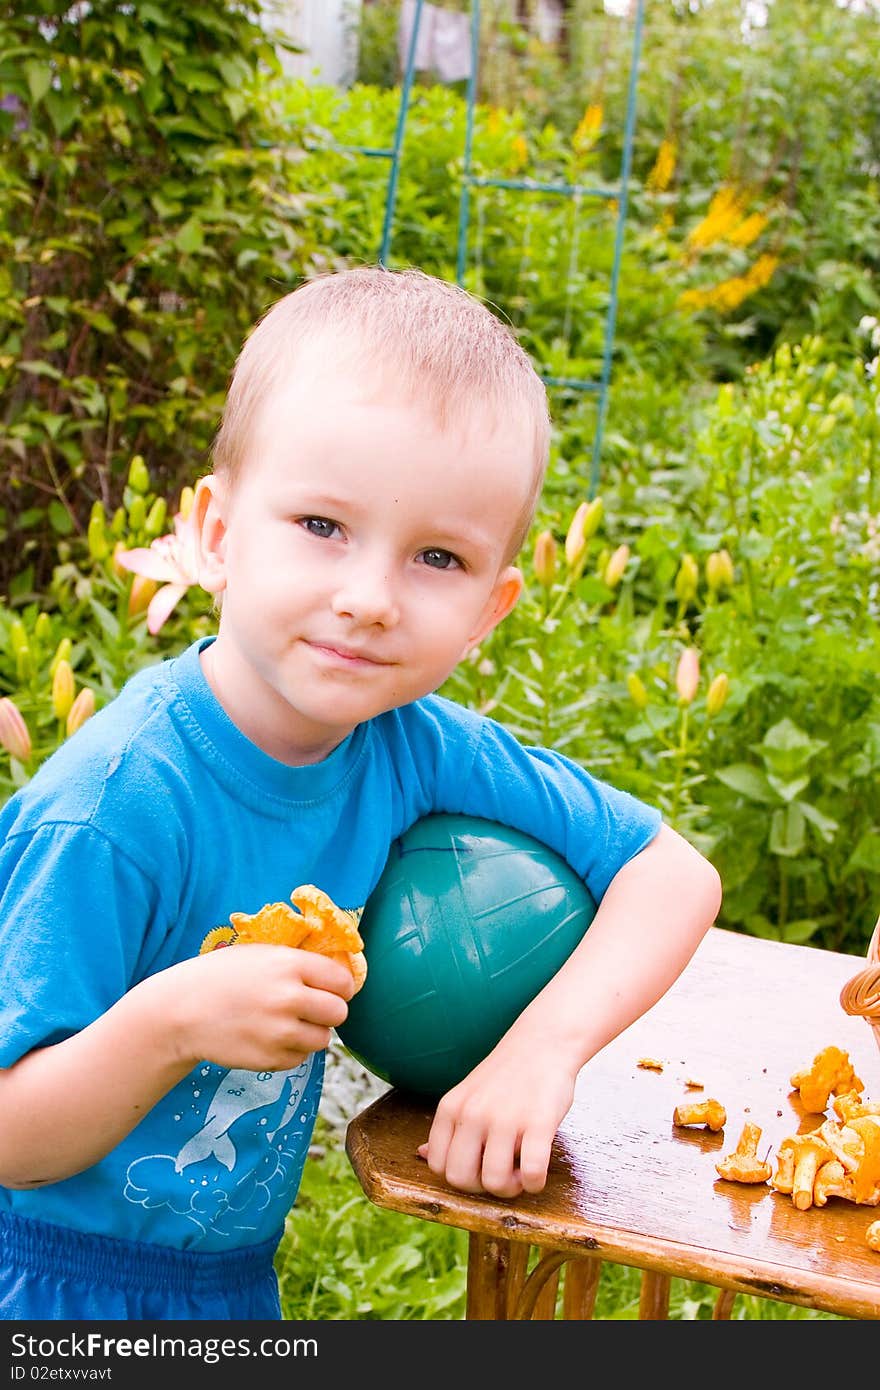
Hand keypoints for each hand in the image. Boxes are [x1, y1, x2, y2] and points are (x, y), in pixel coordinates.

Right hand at [158, 944, 354, 1072]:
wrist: (181, 1011)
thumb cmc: (221, 976)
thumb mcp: (261, 954)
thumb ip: (300, 963)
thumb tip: (341, 976)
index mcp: (290, 965)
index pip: (343, 982)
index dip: (339, 987)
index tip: (330, 989)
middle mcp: (289, 998)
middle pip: (339, 1012)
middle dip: (329, 1011)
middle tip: (311, 1009)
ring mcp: (280, 1032)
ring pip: (323, 1039)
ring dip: (311, 1033)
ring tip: (285, 1023)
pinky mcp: (270, 1059)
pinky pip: (299, 1058)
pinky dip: (291, 1051)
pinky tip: (268, 1037)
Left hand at [417, 1033, 576, 1198]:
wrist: (543, 1041)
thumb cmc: (506, 1075)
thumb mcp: (467, 1095)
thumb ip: (447, 1127)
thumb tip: (421, 1155)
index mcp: (451, 1108)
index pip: (438, 1166)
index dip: (461, 1177)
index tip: (480, 1167)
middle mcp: (472, 1113)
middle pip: (461, 1179)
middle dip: (483, 1189)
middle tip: (503, 1173)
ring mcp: (505, 1118)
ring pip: (495, 1182)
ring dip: (512, 1188)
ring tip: (521, 1170)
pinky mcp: (539, 1122)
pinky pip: (532, 1173)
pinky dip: (535, 1183)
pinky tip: (538, 1169)